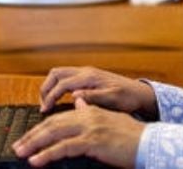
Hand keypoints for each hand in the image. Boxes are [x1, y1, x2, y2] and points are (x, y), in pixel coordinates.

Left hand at [13, 97, 143, 167]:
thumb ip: (91, 110)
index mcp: (90, 110)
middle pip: (52, 124)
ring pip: (54, 134)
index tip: (28, 138)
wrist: (149, 143)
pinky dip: (47, 154)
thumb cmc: (132, 137)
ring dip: (34, 144)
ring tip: (21, 153)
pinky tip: (36, 160)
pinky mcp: (92, 141)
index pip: (58, 118)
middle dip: (32, 136)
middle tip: (18, 146)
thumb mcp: (110, 119)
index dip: (41, 128)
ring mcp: (90, 128)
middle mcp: (87, 115)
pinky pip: (63, 148)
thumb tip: (79, 102)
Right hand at [38, 66, 157, 119]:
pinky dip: (58, 87)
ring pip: (60, 74)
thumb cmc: (128, 97)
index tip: (45, 110)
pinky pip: (67, 78)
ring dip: (51, 86)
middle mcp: (86, 72)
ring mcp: (86, 73)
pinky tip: (59, 100)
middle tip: (43, 105)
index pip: (62, 84)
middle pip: (56, 74)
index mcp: (89, 76)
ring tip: (48, 103)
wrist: (140, 93)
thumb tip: (75, 95)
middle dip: (46, 88)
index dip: (50, 97)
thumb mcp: (112, 99)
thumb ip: (93, 96)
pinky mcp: (88, 78)